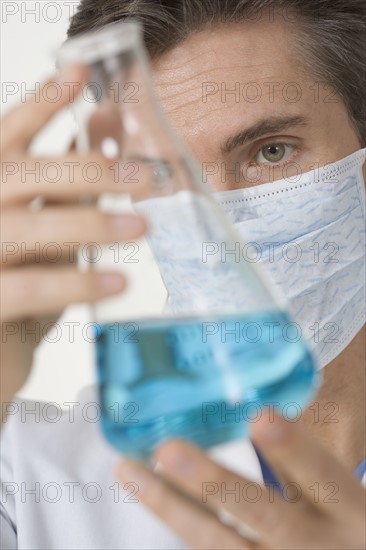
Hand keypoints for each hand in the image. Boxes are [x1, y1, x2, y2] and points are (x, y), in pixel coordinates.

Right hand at [0, 65, 145, 412]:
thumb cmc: (21, 286)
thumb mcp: (46, 230)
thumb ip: (69, 184)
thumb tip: (106, 127)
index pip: (5, 136)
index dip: (39, 103)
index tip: (77, 73)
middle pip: (23, 176)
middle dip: (87, 169)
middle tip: (144, 176)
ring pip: (28, 228)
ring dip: (91, 224)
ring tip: (142, 227)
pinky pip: (30, 288)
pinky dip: (77, 282)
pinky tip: (118, 282)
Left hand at [118, 411, 364, 548]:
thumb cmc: (337, 520)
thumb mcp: (335, 492)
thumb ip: (298, 458)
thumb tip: (248, 405)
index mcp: (347, 511)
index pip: (323, 477)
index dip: (293, 450)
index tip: (261, 417)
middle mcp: (315, 546)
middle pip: (261, 513)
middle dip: (212, 482)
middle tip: (168, 449)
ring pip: (218, 544)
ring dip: (170, 505)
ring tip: (131, 470)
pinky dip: (178, 520)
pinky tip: (152, 494)